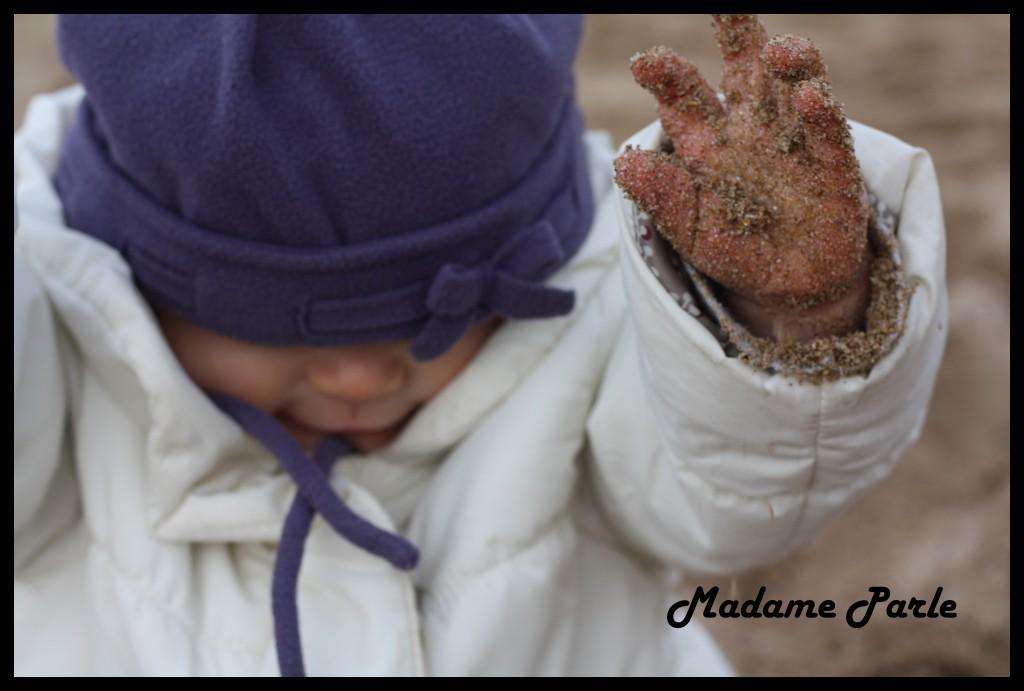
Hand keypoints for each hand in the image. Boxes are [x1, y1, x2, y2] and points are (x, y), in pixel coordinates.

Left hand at [614, 14, 870, 341]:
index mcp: (707, 142)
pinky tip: (809, 95)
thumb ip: (663, 197)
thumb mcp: (690, 231)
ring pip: (794, 84)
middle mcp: (752, 127)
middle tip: (725, 6)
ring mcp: (795, 140)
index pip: (683, 98)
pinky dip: (821, 111)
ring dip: (790, 62)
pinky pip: (828, 130)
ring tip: (777, 50)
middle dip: (735, 34)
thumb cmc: (737, 250)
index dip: (666, 76)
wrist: (792, 286)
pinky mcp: (835, 163)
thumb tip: (624, 165)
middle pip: (743, 69)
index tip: (646, 64)